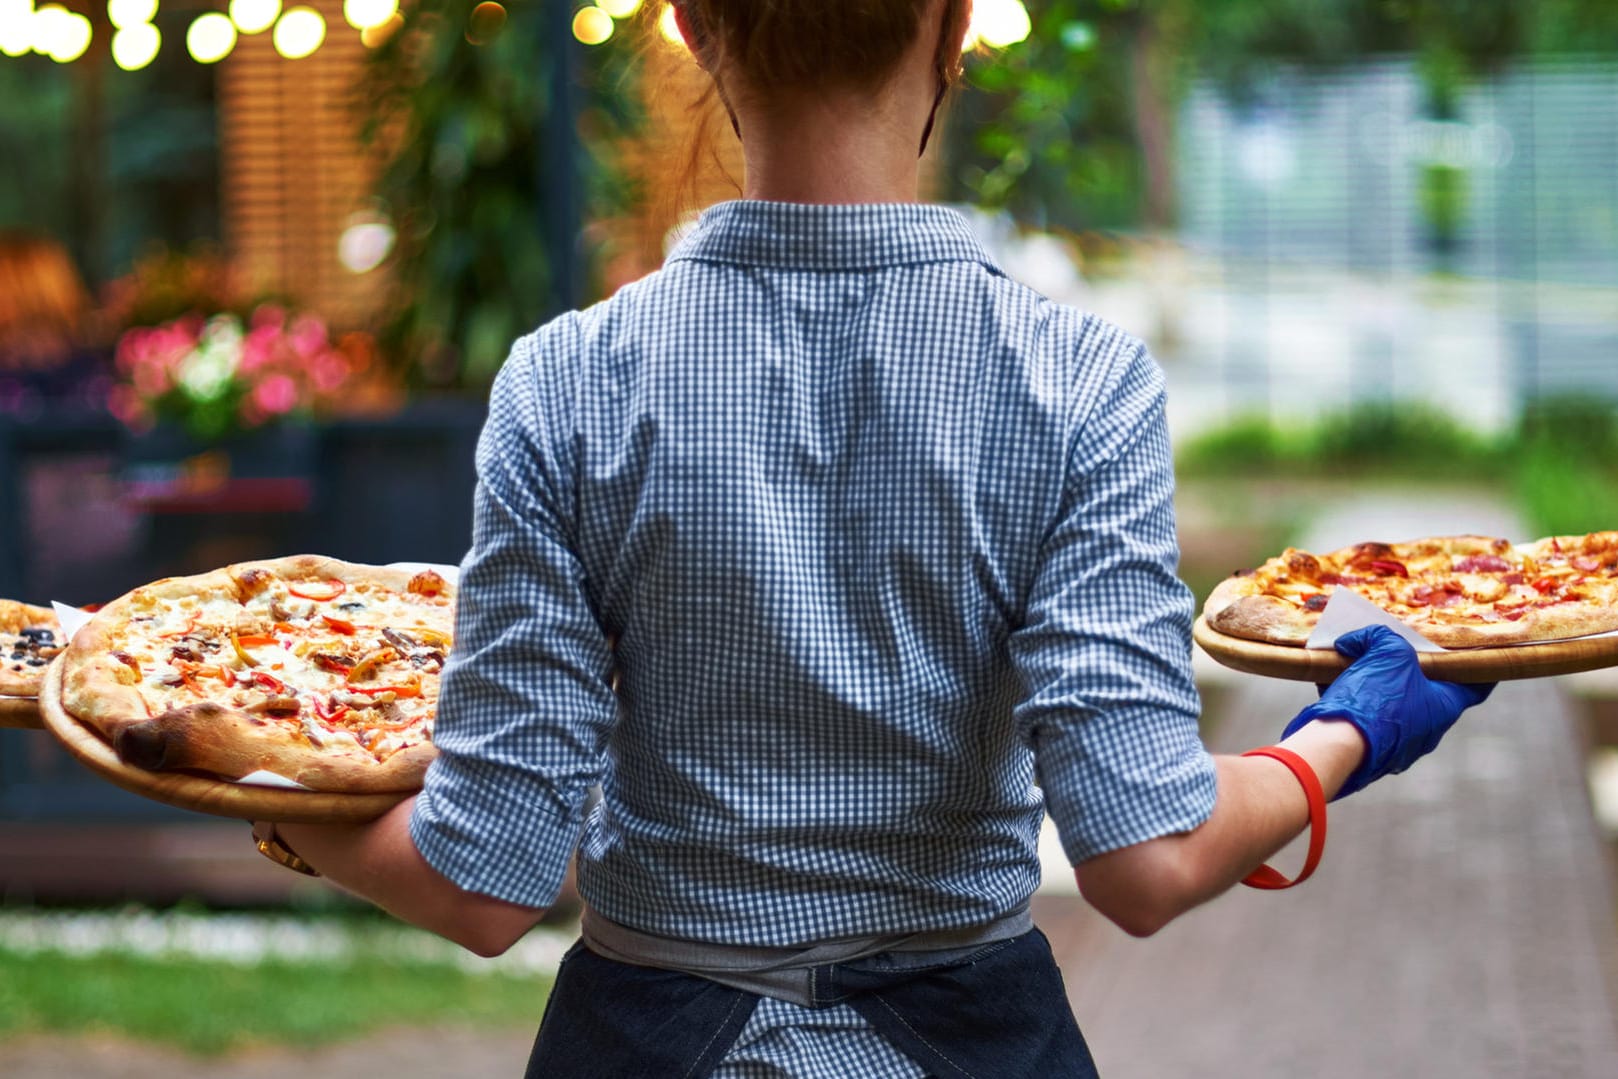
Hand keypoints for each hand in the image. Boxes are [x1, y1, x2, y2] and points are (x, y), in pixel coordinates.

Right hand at [1282, 625, 1493, 798]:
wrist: (1337, 747)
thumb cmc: (1376, 699)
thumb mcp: (1387, 652)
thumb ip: (1379, 637)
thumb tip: (1354, 642)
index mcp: (1444, 708)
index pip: (1476, 685)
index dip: (1479, 666)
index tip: (1481, 653)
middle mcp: (1427, 730)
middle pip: (1426, 691)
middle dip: (1411, 670)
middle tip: (1398, 649)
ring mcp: (1398, 745)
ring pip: (1392, 705)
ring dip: (1376, 684)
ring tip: (1352, 662)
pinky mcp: (1368, 751)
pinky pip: (1365, 718)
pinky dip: (1354, 701)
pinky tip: (1332, 684)